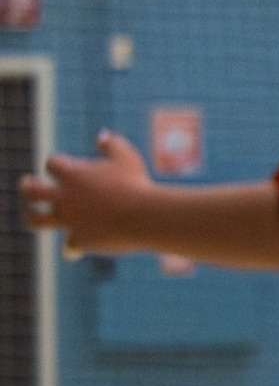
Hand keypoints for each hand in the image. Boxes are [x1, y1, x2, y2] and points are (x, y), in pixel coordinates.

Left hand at [18, 130, 155, 253]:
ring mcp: (68, 220)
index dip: (58, 164)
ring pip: (37, 221)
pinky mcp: (79, 240)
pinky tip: (76, 249)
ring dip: (33, 217)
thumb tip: (101, 136)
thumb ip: (111, 143)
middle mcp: (64, 198)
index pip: (52, 164)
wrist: (144, 216)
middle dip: (27, 186)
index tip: (67, 166)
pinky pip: (69, 247)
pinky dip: (73, 247)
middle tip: (28, 184)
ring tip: (33, 216)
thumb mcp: (127, 156)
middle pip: (32, 191)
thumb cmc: (136, 183)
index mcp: (73, 176)